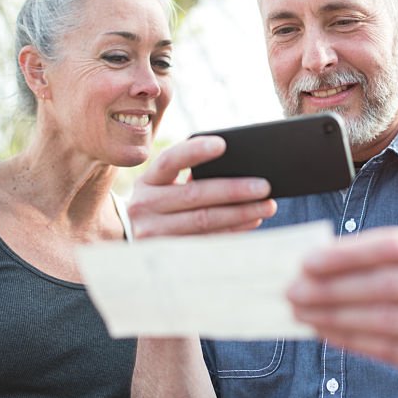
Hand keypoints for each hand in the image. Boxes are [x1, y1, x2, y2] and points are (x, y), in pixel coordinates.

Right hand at [127, 136, 276, 237]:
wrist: (131, 237)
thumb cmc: (159, 202)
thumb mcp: (162, 186)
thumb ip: (187, 175)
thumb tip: (237, 170)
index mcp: (148, 181)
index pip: (170, 161)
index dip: (195, 152)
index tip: (223, 144)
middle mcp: (146, 206)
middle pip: (195, 196)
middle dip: (233, 190)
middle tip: (265, 186)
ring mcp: (155, 233)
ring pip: (204, 221)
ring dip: (240, 213)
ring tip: (266, 206)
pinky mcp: (169, 253)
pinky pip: (206, 241)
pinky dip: (232, 231)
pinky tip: (252, 222)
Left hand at [288, 226, 397, 397]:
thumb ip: (386, 261)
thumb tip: (320, 260)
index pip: (394, 246)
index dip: (347, 254)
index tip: (308, 261)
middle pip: (387, 284)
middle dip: (333, 287)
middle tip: (293, 290)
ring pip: (384, 320)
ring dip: (334, 315)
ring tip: (302, 311)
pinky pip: (389, 350)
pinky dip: (351, 339)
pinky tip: (326, 332)